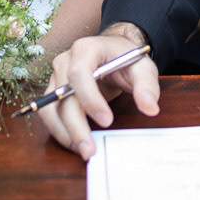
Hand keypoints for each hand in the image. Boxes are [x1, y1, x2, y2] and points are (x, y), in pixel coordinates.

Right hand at [38, 24, 159, 159]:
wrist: (113, 52)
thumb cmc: (126, 58)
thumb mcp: (142, 67)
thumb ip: (147, 86)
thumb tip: (150, 108)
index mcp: (86, 49)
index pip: (79, 73)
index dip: (90, 99)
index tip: (107, 121)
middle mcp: (65, 61)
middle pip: (62, 96)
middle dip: (75, 125)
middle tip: (89, 149)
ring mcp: (56, 77)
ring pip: (50, 107)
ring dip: (63, 132)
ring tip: (82, 151)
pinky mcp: (54, 92)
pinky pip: (50, 114)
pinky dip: (60, 131)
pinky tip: (76, 144)